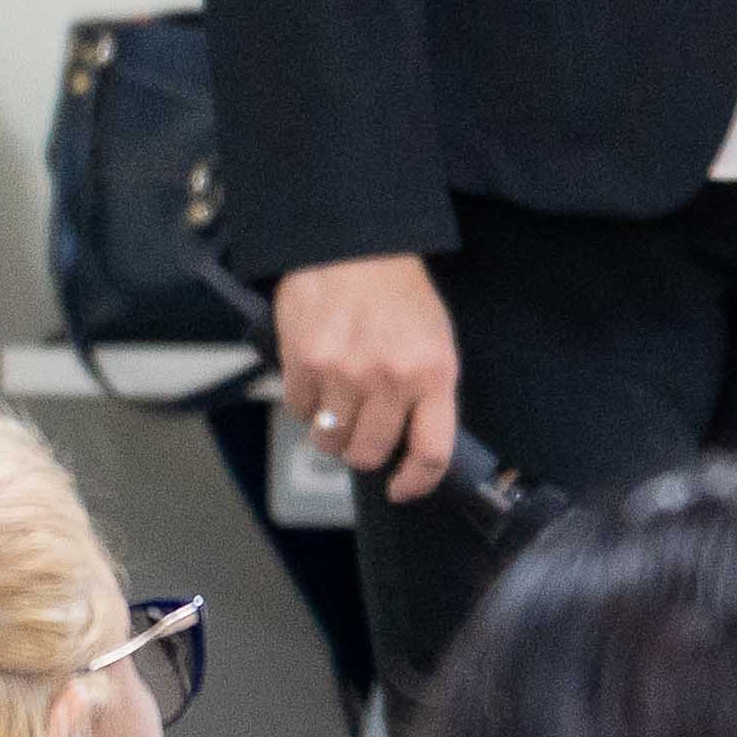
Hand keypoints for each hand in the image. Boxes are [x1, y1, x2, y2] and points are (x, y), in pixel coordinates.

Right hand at [267, 254, 463, 505]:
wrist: (354, 246)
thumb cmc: (399, 295)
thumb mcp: (435, 340)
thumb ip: (428, 391)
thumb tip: (412, 443)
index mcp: (434, 375)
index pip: (432, 452)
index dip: (417, 482)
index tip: (402, 489)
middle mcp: (391, 380)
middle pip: (371, 453)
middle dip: (364, 455)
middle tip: (362, 438)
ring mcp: (345, 373)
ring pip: (331, 441)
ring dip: (331, 436)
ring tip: (337, 412)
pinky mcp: (304, 362)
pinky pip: (300, 411)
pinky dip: (306, 407)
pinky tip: (316, 384)